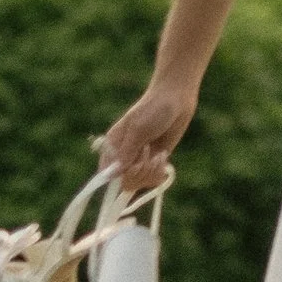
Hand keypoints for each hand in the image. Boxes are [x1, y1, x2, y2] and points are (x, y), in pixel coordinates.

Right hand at [99, 80, 197, 194]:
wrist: (176, 100)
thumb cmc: (153, 109)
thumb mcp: (138, 129)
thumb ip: (126, 152)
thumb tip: (112, 175)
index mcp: (112, 145)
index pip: (106, 174)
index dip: (119, 177)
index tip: (132, 167)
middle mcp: (124, 154)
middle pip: (125, 182)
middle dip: (139, 174)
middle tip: (148, 158)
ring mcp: (140, 158)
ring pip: (140, 182)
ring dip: (151, 172)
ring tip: (159, 156)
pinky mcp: (155, 160)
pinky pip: (153, 178)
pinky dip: (160, 172)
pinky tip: (164, 157)